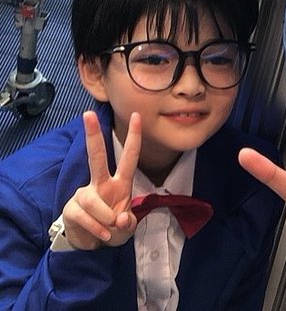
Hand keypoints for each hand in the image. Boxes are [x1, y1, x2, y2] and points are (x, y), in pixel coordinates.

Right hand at [62, 111, 141, 249]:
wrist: (92, 247)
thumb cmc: (113, 229)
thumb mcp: (127, 229)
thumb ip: (128, 224)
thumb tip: (121, 218)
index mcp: (120, 182)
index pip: (129, 156)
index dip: (134, 136)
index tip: (137, 115)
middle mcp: (102, 183)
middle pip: (97, 156)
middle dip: (93, 135)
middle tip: (88, 114)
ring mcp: (85, 194)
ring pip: (92, 199)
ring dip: (104, 217)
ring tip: (110, 228)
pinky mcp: (71, 208)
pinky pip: (83, 215)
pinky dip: (96, 228)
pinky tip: (102, 235)